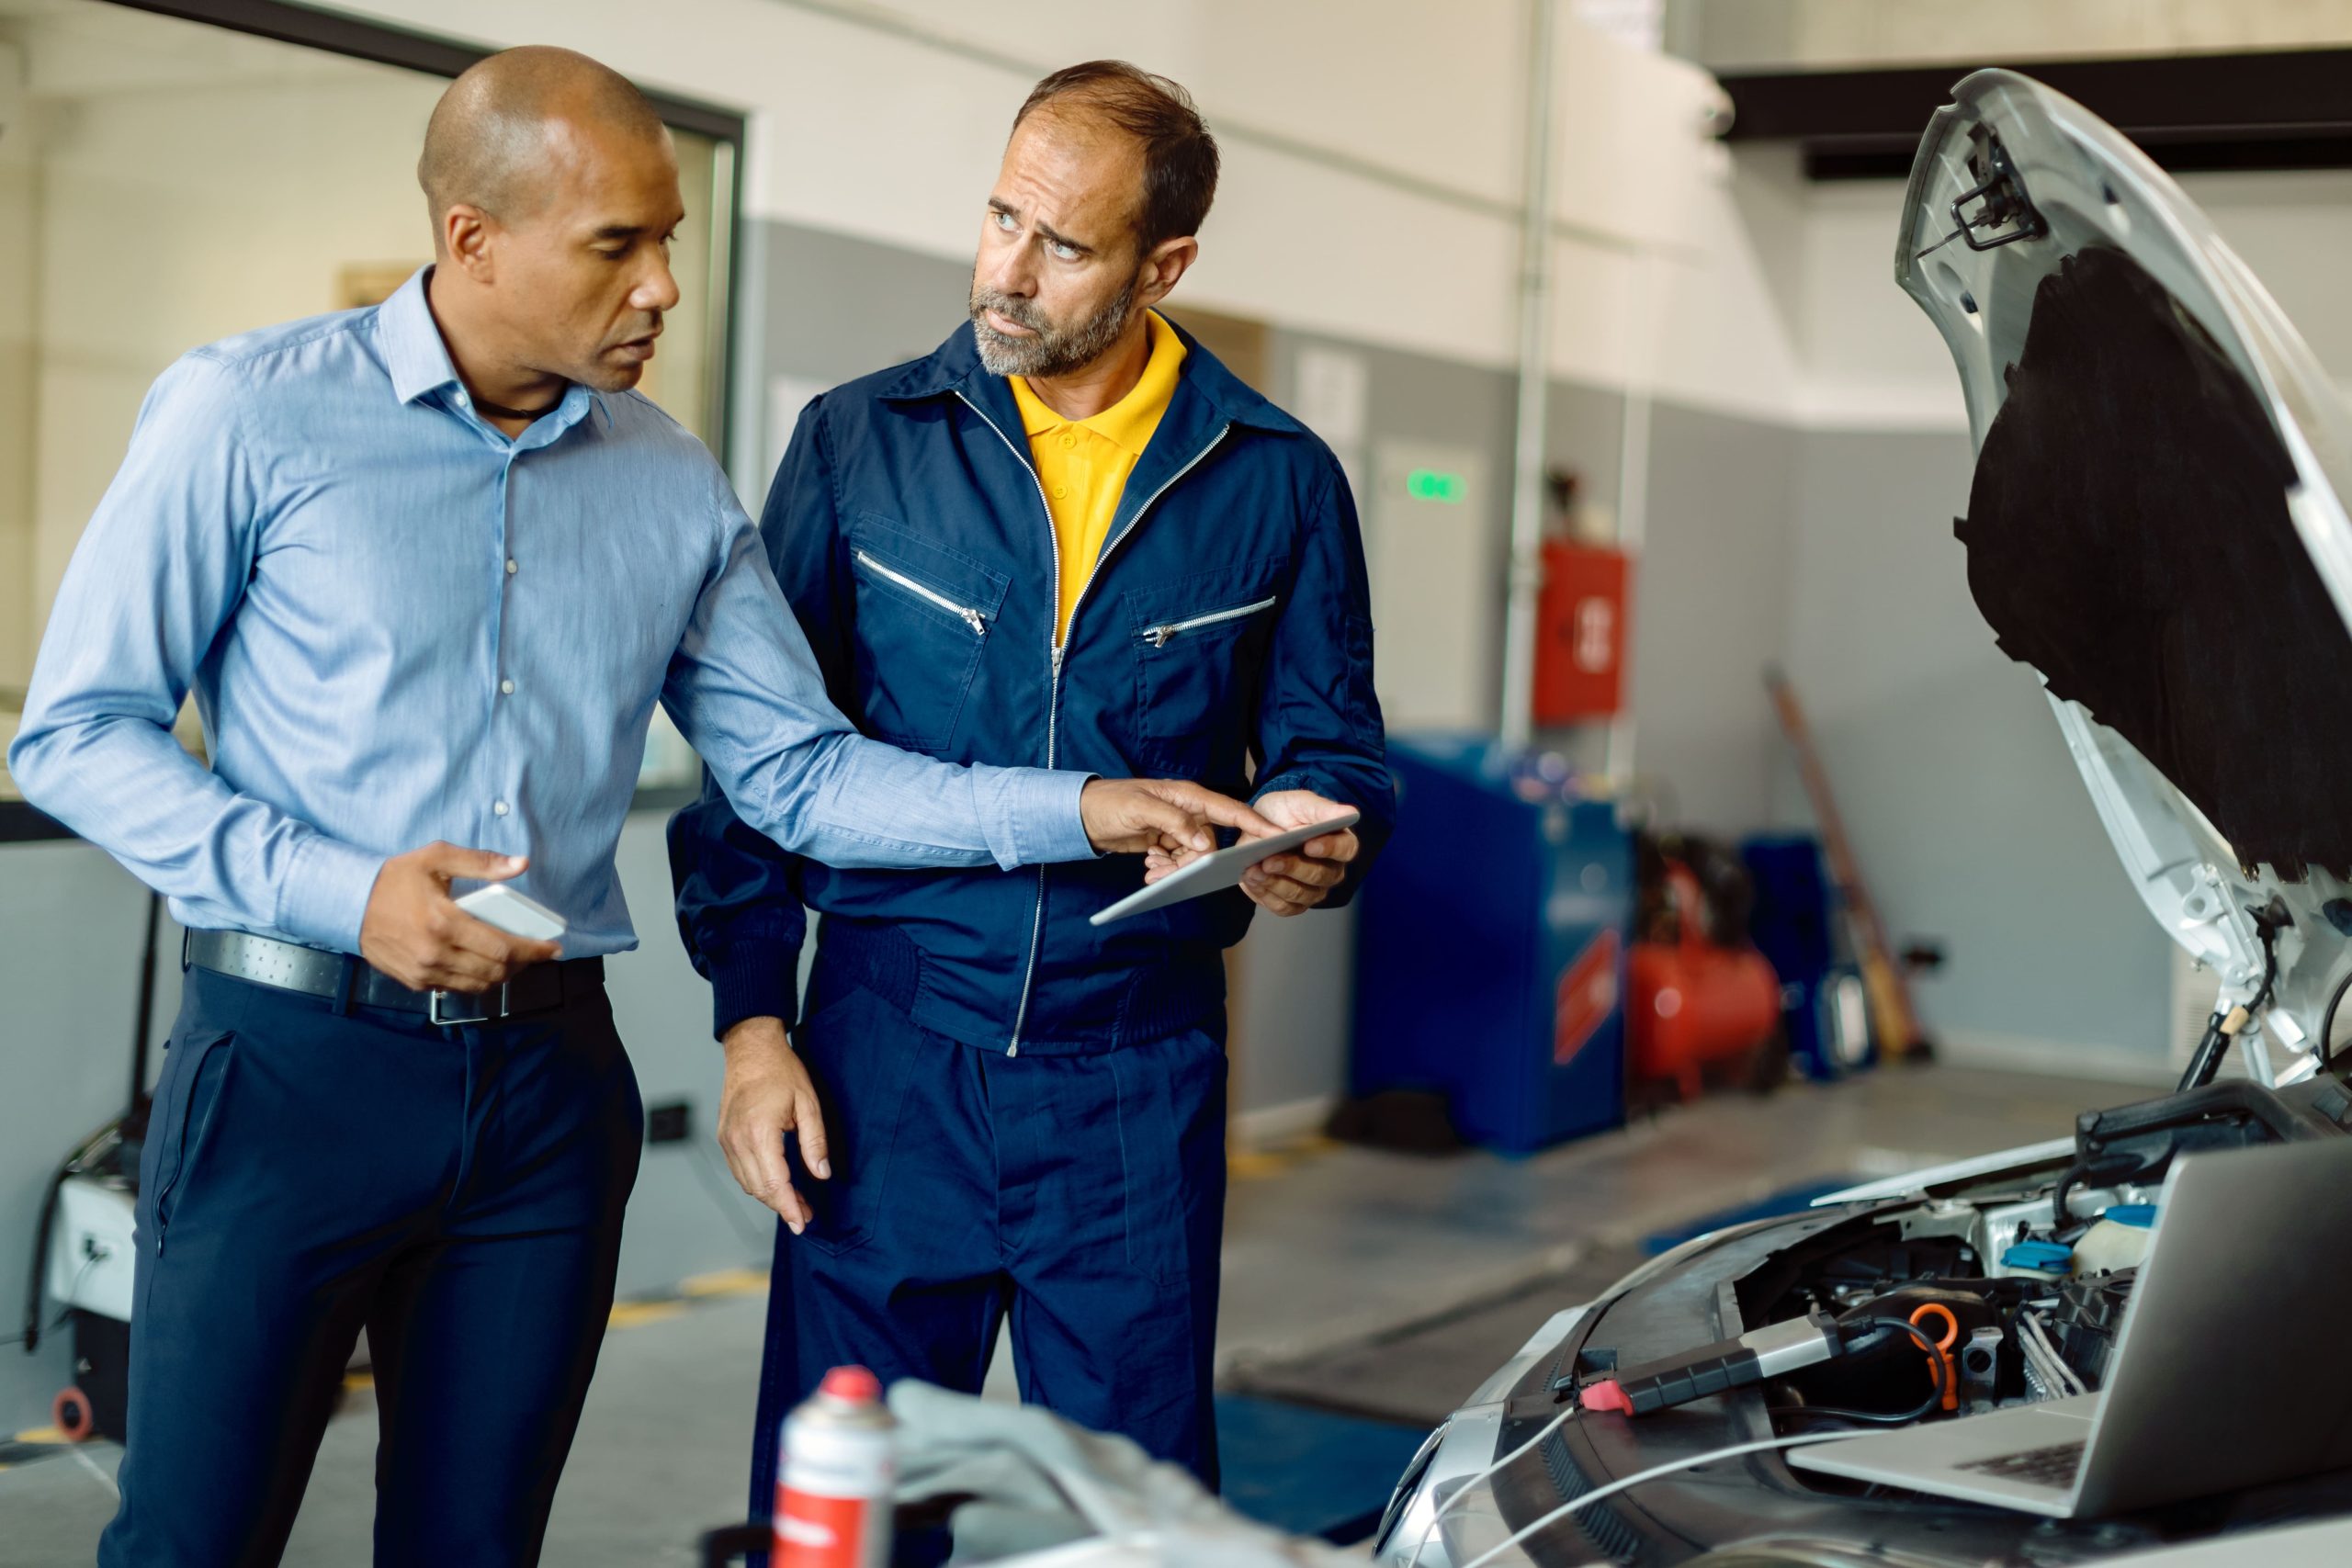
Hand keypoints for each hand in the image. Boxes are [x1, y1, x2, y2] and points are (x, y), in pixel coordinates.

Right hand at [357, 842, 560, 991]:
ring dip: (502, 975)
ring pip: (478, 985)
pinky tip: (481, 964)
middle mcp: (435, 954)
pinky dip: (475, 980)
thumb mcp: (436, 858)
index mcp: (444, 923)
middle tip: (534, 952)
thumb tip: (520, 864)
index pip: (502, 948)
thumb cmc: (394, 879)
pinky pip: (456, 988)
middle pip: (495, 971)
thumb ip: (481, 862)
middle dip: (522, 964)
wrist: (347, 903)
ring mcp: (424, 972)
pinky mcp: (415, 982)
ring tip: (512, 959)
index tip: (553, 949)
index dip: (533, 951)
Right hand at [718, 1016, 828, 1233]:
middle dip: (783, 1207)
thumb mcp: (808, 1104)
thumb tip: (822, 1173)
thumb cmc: (781, 1071)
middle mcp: (738, 1140)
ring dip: (770, 1196)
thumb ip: (815, 1142)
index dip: (789, 1207)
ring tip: (796, 1202)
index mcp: (760, 1133)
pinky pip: (740, 1171)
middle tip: (806, 1215)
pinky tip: (777, 1183)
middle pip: (759, 1189)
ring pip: (748, 1183)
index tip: (802, 1223)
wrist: (751, 1050)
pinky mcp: (725, 1138)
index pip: (774, 1183)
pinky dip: (758, 1182)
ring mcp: (727, 1140)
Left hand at [1079, 778, 1277, 855]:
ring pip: (1194, 857)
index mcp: (1189, 796)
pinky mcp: (1167, 842)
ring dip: (1176, 868)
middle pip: (1211, 844)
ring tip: (1151, 869)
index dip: (1255, 825)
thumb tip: (1205, 844)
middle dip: (1195, 862)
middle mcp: (1189, 811)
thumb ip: (1176, 822)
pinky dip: (1166, 869)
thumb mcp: (1141, 809)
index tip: (1276, 838)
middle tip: (1167, 869)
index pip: (1231, 811)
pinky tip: (1148, 868)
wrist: (1082, 815)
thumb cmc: (1110, 802)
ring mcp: (1178, 828)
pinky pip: (1178, 861)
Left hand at [1148, 790, 1359, 916]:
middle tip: (1268, 859)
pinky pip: (1282, 906)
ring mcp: (1312, 890)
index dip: (1329, 849)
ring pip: (1299, 895)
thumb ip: (1322, 809)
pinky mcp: (1292, 903)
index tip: (1309, 844)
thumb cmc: (1284, 812)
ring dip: (1275, 884)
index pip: (1345, 849)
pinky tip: (1251, 881)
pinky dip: (1265, 895)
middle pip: (1319, 877)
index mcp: (1339, 843)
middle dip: (1292, 868)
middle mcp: (1330, 871)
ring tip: (1253, 870)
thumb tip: (1350, 813)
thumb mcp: (1299, 803)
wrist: (1258, 825)